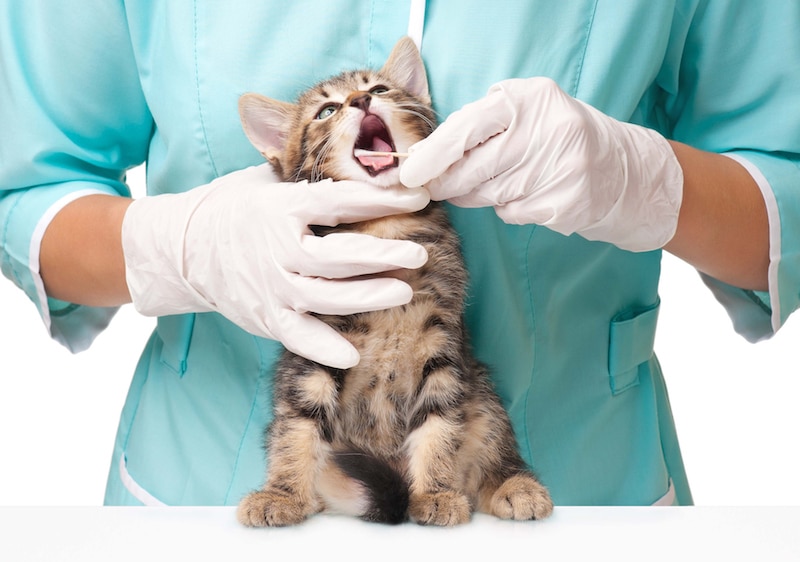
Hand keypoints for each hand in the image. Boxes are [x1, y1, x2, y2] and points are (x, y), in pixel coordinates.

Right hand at [122, 164, 429, 367]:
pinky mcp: (264, 317)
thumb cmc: (234, 207)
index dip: (382, 199)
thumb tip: (364, 162)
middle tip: (418, 254)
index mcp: (281, 207)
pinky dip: (324, 348)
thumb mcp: (266, 179)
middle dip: (382, 255)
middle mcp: (277, 249)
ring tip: (404, 292)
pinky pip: (297, 337)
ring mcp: (271, 287)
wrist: (182, 247)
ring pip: (326, 297)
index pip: (340, 201)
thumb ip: (309, 177)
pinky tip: (353, 355)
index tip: (419, 198)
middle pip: (338, 257)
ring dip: (367, 296)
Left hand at [400, 77, 682, 251]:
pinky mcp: (564, 204)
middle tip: (431, 188)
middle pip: (473, 168)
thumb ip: (479, 125)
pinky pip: (511, 212)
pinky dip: (508, 208)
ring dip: (475, 195)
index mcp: (530, 100)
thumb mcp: (525, 113)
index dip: (433, 154)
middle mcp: (547, 131)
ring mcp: (558, 170)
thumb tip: (422, 156)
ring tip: (488, 185)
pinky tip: (526, 196)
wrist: (623, 171)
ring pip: (488, 193)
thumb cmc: (557, 138)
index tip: (408, 172)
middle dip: (445, 182)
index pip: (467, 128)